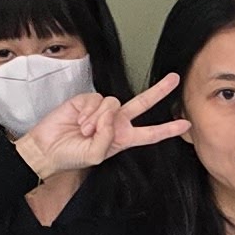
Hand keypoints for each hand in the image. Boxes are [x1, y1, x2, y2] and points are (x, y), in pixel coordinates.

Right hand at [13, 72, 190, 179]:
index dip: (168, 129)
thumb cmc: (72, 155)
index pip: (150, 133)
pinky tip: (79, 120)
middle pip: (143, 103)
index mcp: (123, 138)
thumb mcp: (96, 155)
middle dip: (159, 90)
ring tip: (84, 131)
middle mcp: (116, 121)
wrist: (48, 147)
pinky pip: (97, 100)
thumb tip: (110, 115)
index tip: (186, 124)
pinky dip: (88, 112)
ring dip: (98, 120)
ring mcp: (103, 110)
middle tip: (174, 79)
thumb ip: (108, 138)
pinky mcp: (88, 99)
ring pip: (114, 103)